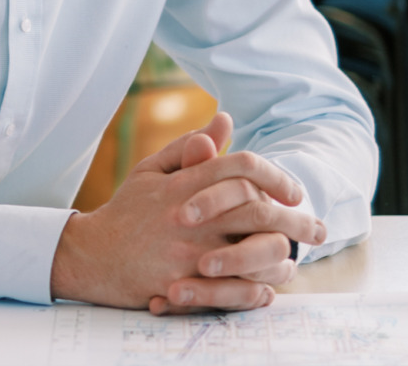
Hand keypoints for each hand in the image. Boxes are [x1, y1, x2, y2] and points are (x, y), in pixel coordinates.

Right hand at [49, 112, 326, 311]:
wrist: (90, 256)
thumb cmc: (126, 213)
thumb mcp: (150, 171)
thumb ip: (189, 147)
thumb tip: (224, 119)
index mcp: (183, 184)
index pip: (240, 166)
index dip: (276, 175)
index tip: (293, 192)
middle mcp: (188, 216)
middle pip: (258, 209)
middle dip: (297, 219)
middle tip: (317, 229)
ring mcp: (186, 251)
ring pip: (253, 250)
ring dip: (285, 254)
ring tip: (298, 258)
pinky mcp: (183, 285)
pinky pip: (234, 288)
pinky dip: (259, 288)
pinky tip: (270, 285)